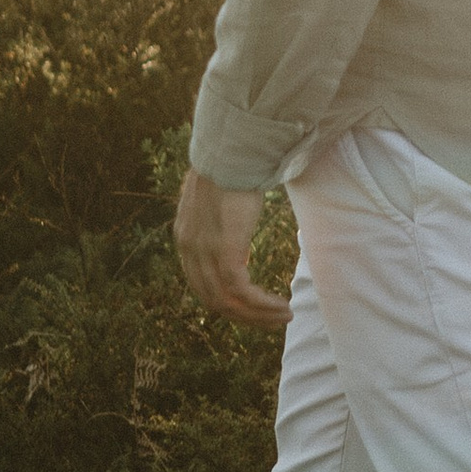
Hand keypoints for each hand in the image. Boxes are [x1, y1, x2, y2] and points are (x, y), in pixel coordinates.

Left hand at [173, 167, 291, 329]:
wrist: (230, 153)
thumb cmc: (232, 166)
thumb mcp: (220, 197)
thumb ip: (222, 216)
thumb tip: (236, 214)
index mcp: (186, 238)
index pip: (202, 283)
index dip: (228, 300)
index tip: (253, 305)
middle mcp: (189, 251)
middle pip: (213, 301)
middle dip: (246, 316)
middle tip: (273, 319)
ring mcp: (205, 254)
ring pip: (228, 303)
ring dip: (259, 315)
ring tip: (284, 316)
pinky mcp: (224, 254)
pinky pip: (242, 293)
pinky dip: (262, 305)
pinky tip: (282, 306)